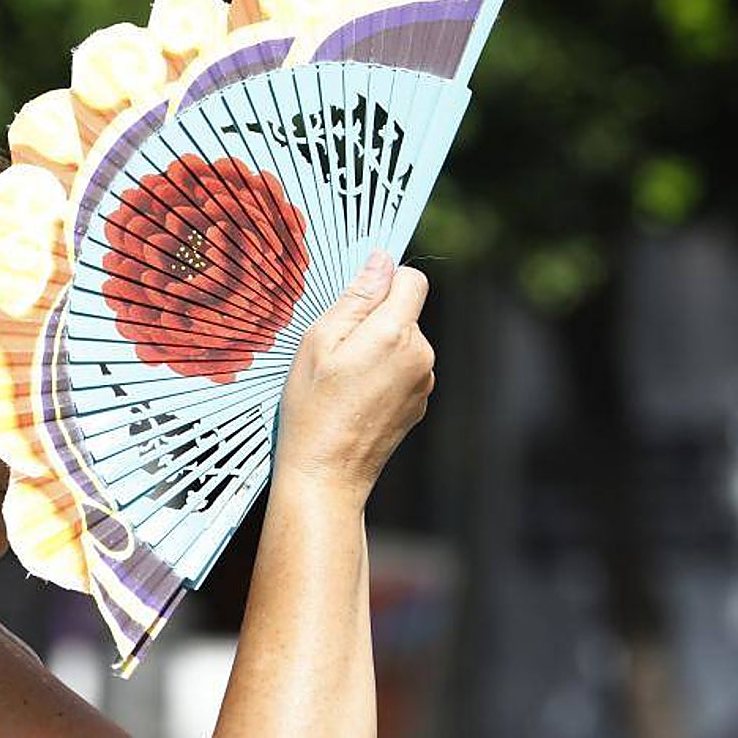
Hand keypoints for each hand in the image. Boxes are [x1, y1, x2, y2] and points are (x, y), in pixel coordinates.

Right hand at [273, 250, 434, 509]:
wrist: (326, 476)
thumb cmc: (313, 409)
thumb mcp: (320, 343)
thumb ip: (356, 298)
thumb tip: (380, 261)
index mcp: (396, 334)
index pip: (412, 280)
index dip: (384, 281)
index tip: (355, 301)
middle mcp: (421, 356)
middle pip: (406, 312)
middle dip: (374, 320)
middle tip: (336, 351)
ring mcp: (424, 384)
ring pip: (403, 342)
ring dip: (378, 348)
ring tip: (342, 379)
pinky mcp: (419, 405)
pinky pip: (403, 370)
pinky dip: (382, 374)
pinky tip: (354, 397)